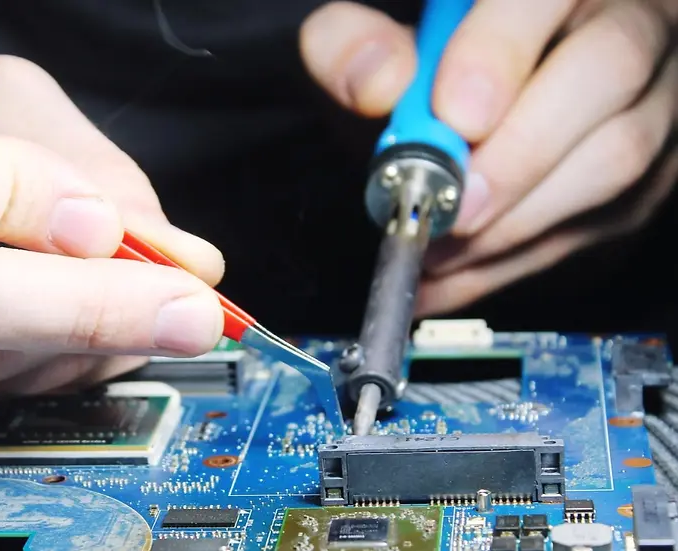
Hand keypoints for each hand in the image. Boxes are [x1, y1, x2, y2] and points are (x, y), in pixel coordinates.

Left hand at [301, 0, 677, 314]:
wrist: (464, 121)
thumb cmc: (425, 77)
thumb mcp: (377, 50)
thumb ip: (351, 45)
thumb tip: (376, 82)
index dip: (501, 52)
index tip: (452, 114)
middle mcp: (624, 26)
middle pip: (609, 72)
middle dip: (519, 154)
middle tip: (450, 203)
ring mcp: (648, 106)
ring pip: (615, 161)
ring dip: (514, 221)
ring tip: (434, 245)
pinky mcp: (642, 184)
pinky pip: (593, 231)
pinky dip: (505, 266)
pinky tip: (441, 280)